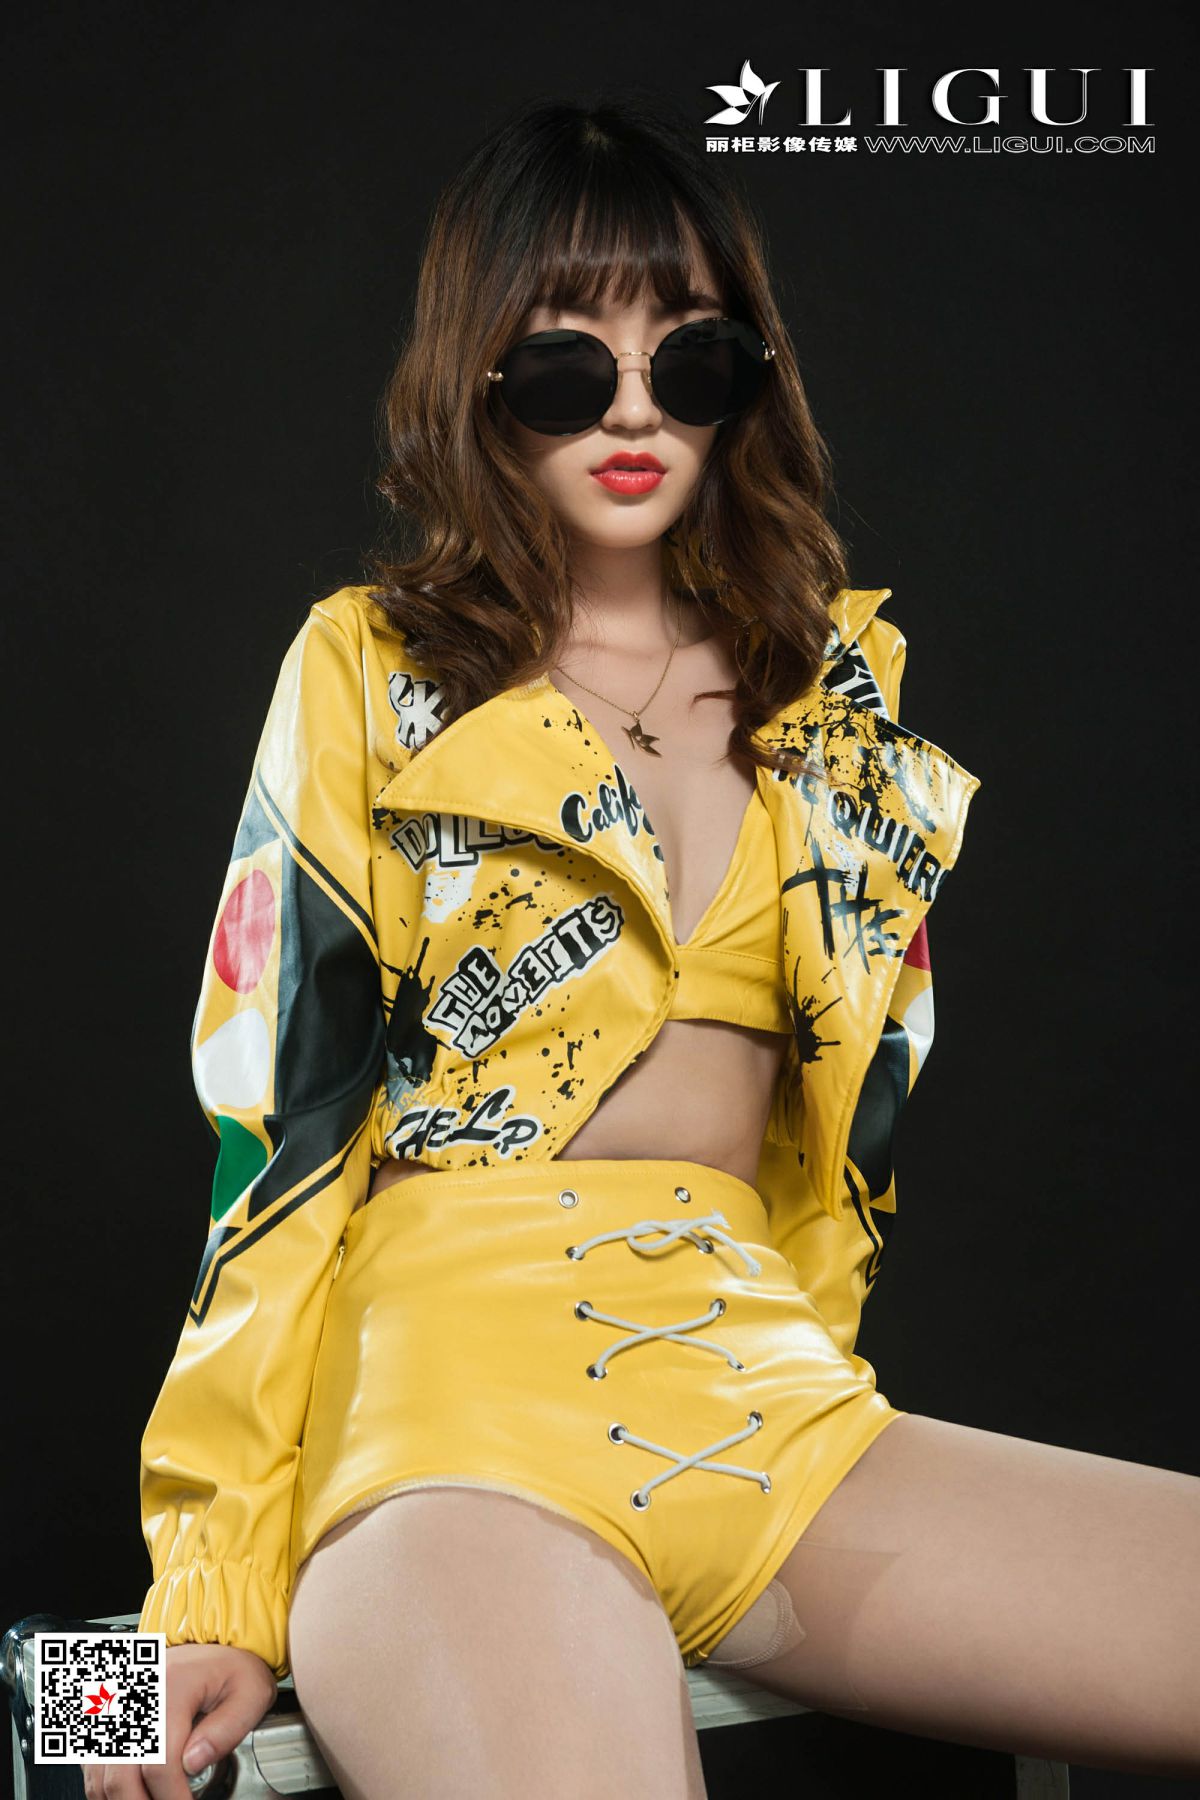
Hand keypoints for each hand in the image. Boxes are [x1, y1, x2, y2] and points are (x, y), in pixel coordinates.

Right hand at [81, 1641, 277, 1797]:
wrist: (210, 1646)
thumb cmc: (229, 1668)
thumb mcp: (250, 1691)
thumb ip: (227, 1730)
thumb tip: (194, 1763)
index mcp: (171, 1687)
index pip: (160, 1763)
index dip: (172, 1797)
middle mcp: (133, 1695)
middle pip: (120, 1777)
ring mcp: (113, 1706)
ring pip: (101, 1778)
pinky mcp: (105, 1718)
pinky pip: (94, 1768)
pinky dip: (110, 1791)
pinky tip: (137, 1793)